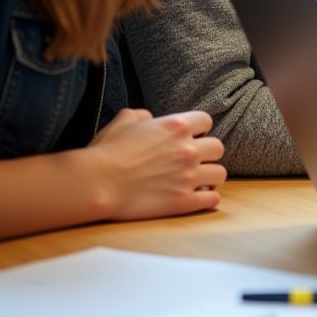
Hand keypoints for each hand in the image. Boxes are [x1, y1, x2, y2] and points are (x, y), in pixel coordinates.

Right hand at [86, 108, 225, 220]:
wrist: (96, 184)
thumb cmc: (106, 151)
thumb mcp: (124, 120)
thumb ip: (143, 115)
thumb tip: (150, 118)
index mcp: (177, 126)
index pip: (207, 121)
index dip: (199, 129)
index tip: (191, 137)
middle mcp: (188, 149)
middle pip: (218, 148)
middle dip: (207, 153)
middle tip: (194, 160)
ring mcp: (188, 176)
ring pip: (220, 174)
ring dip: (210, 176)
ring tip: (198, 180)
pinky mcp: (183, 202)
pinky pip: (212, 199)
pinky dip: (207, 198)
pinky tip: (196, 197)